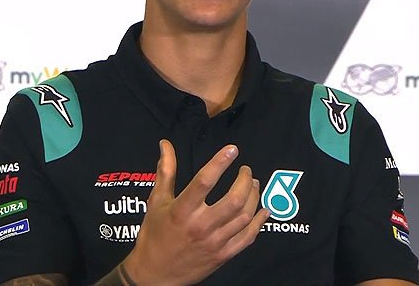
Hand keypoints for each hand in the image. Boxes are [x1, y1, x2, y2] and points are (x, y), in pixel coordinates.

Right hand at [121, 139, 268, 284]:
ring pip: (244, 216)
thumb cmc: (154, 236)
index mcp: (182, 211)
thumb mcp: (156, 201)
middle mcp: (200, 226)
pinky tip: (263, 210)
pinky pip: (248, 237)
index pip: (205, 181)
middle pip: (234, 199)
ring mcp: (214, 242)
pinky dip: (259, 222)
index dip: (220, 162)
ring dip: (254, 196)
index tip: (232, 149)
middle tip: (246, 170)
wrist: (155, 275)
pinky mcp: (223, 255)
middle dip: (245, 180)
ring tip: (253, 183)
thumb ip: (165, 171)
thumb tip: (166, 145)